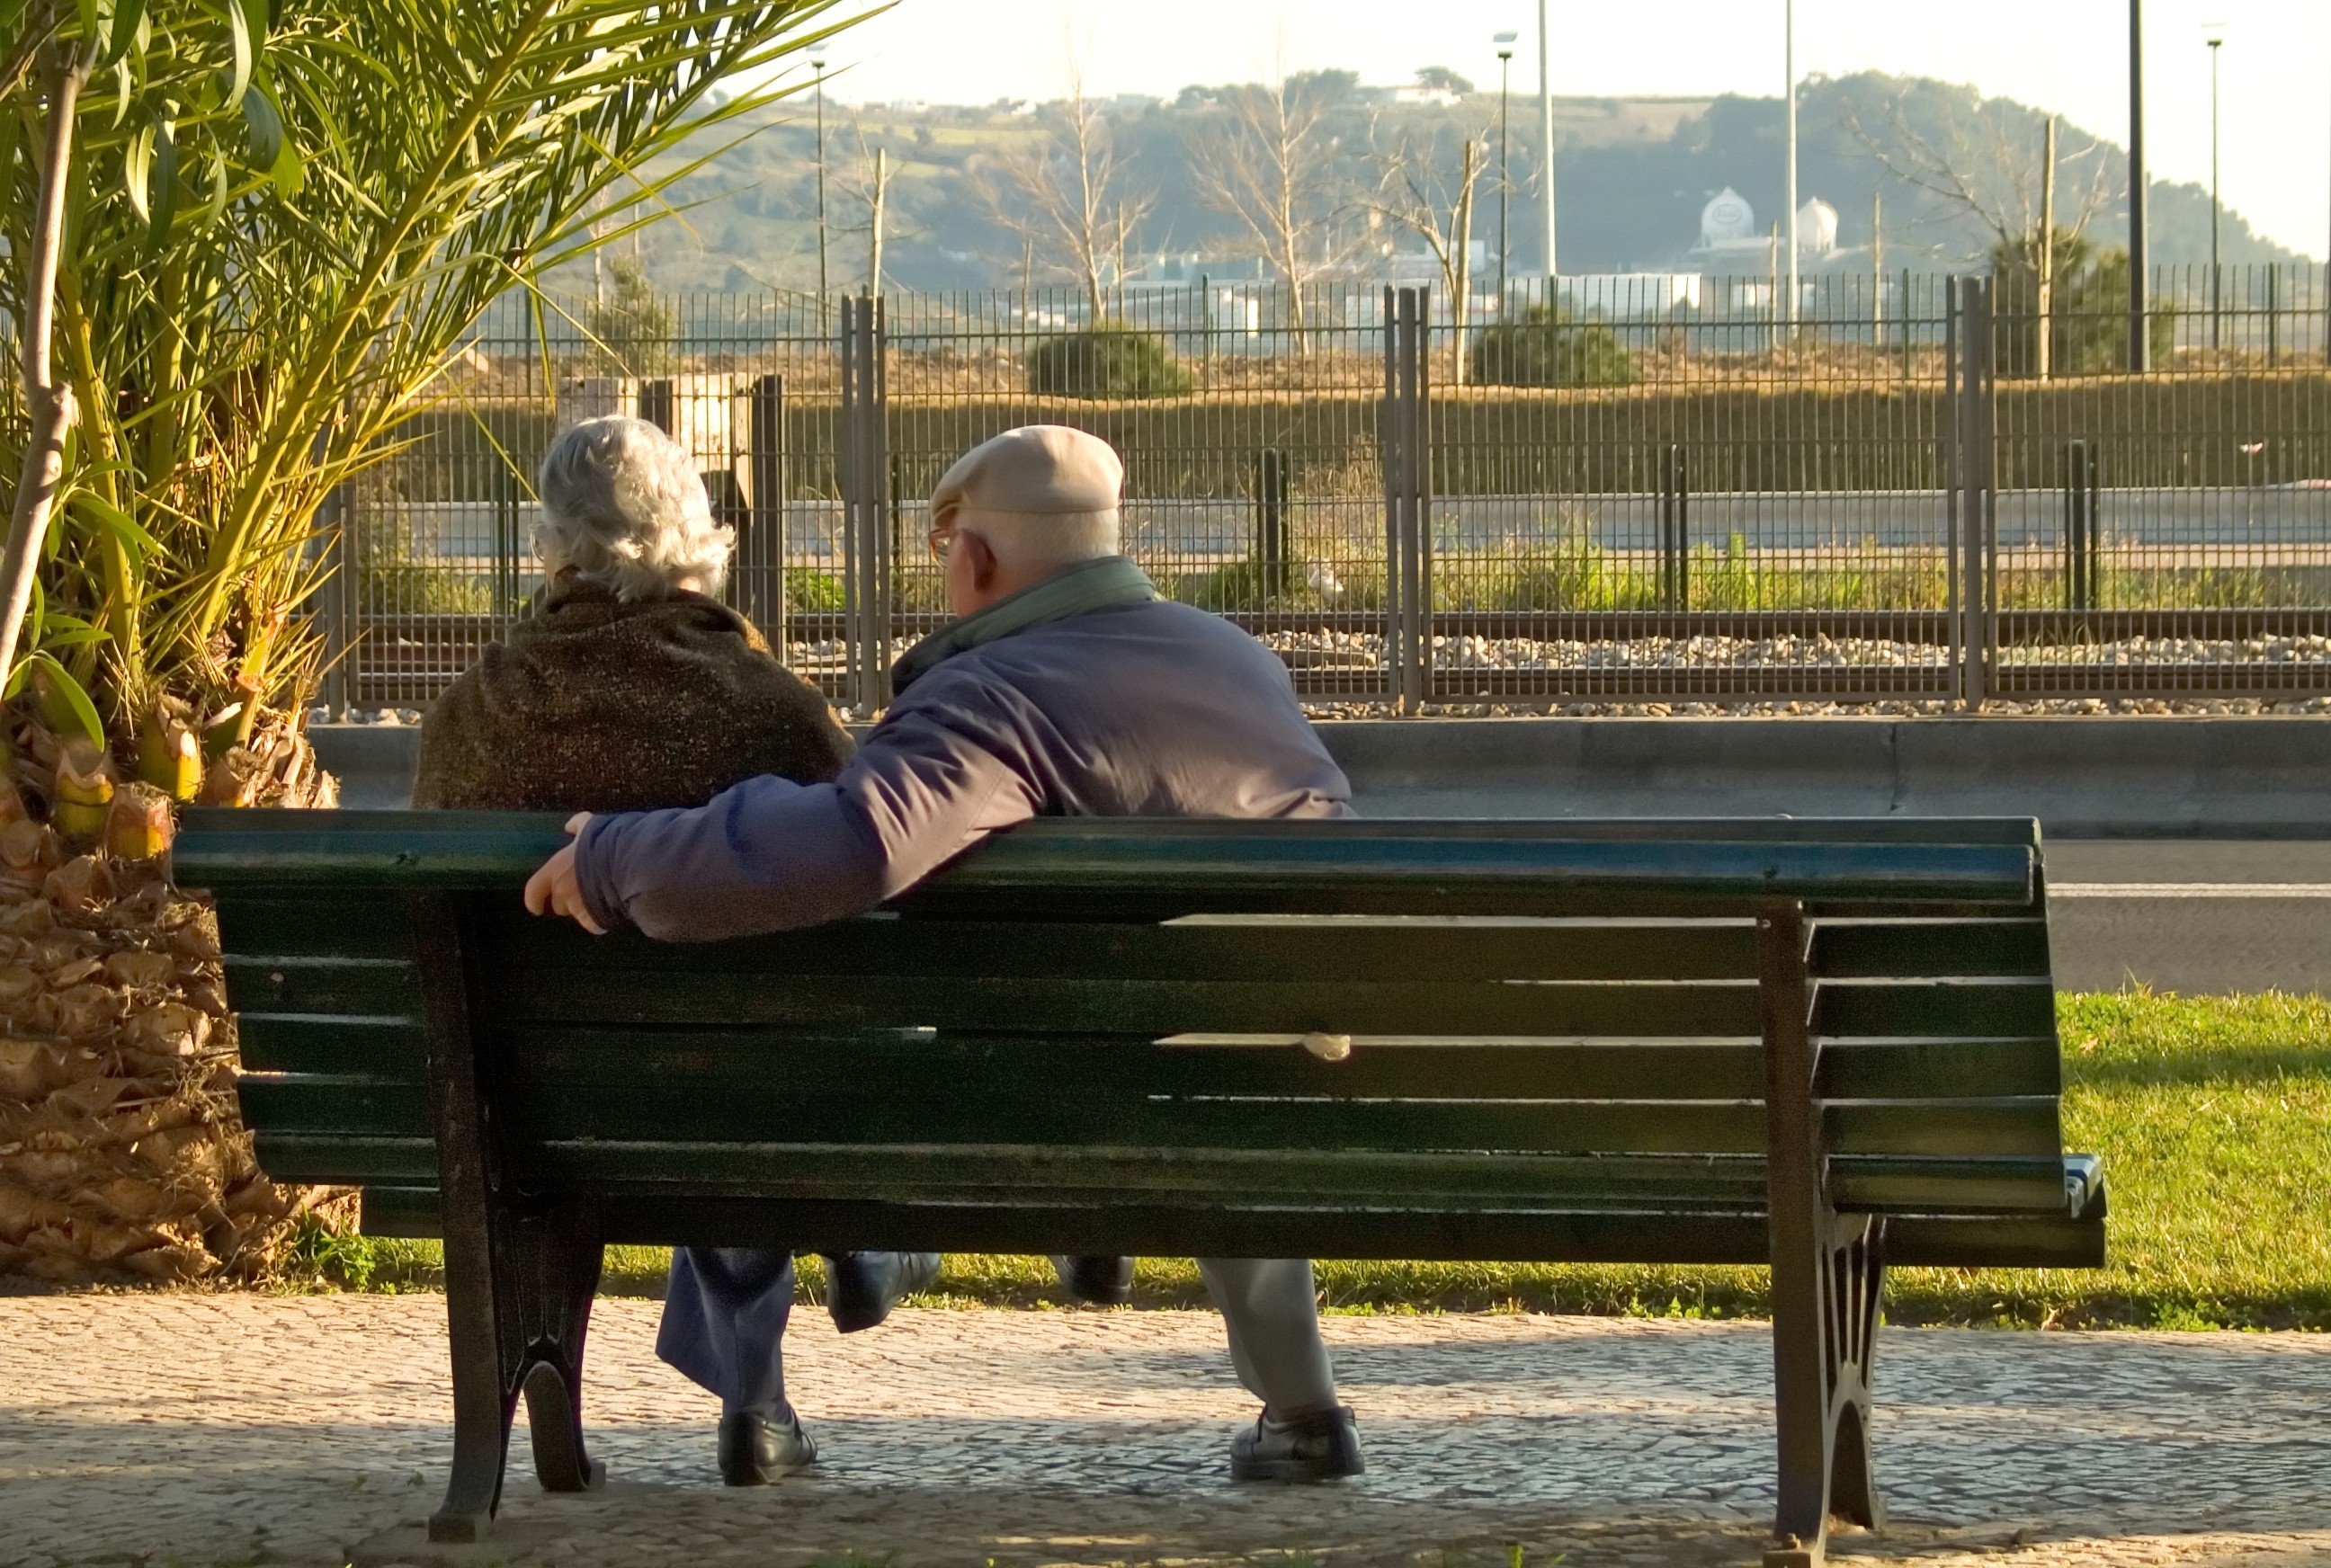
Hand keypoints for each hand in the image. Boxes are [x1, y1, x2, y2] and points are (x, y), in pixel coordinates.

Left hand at [524, 811, 606, 934]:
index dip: (533, 900)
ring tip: (602, 899)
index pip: (534, 890)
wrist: (628, 862)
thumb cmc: (605, 843)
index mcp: (555, 870)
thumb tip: (570, 826)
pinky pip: (594, 925)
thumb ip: (578, 825)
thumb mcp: (590, 827)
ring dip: (585, 909)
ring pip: (577, 914)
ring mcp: (577, 907)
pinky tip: (612, 910)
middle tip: (584, 893)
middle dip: (568, 901)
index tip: (536, 908)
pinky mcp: (593, 920)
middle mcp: (562, 891)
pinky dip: (600, 921)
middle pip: (559, 905)